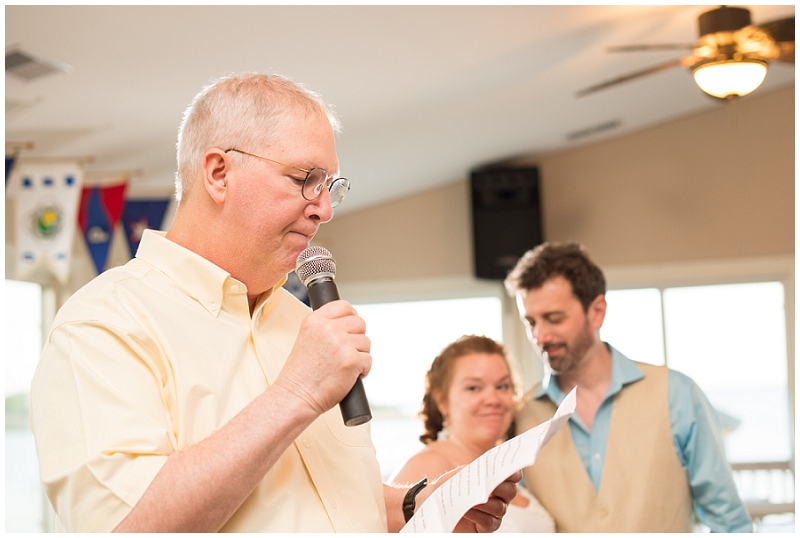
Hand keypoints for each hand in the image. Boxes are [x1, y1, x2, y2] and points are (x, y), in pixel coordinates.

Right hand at [273, 300, 370, 415]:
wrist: (295, 397)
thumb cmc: (301, 374)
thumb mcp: (307, 339)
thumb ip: (325, 328)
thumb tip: (350, 323)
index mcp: (315, 320)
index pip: (343, 306)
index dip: (351, 317)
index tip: (351, 328)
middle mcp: (328, 328)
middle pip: (359, 323)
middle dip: (357, 338)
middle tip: (347, 353)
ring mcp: (341, 343)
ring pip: (366, 342)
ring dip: (360, 355)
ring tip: (344, 367)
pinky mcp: (352, 360)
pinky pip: (368, 360)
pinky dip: (363, 370)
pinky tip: (349, 377)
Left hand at [453, 470, 521, 532]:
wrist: (440, 510)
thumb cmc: (450, 491)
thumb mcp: (455, 477)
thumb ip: (466, 471)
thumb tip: (474, 470)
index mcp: (496, 480)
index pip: (513, 475)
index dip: (512, 471)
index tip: (504, 466)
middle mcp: (500, 497)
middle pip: (511, 490)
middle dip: (499, 485)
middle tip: (485, 482)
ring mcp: (496, 513)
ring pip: (500, 507)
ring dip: (485, 502)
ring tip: (471, 499)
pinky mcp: (488, 527)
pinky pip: (489, 522)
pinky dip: (477, 515)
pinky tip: (466, 510)